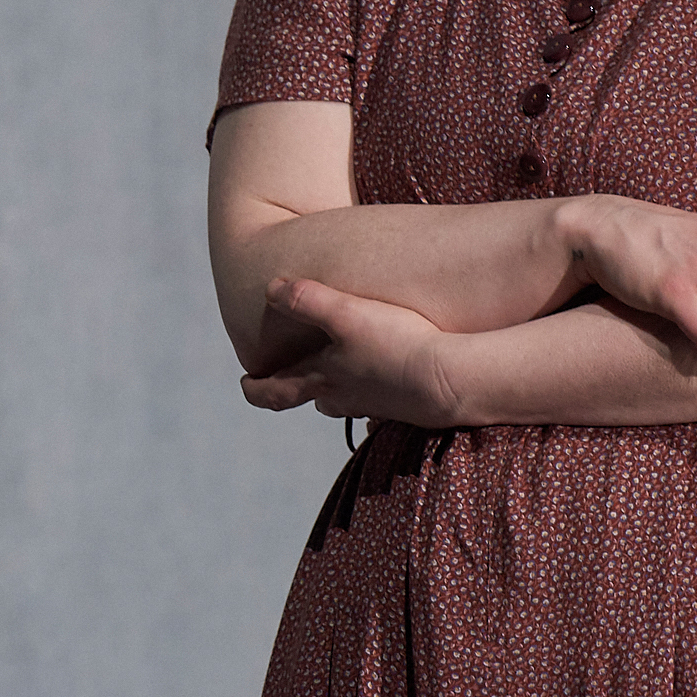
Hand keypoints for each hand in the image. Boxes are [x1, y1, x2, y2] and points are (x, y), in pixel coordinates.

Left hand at [240, 278, 464, 427]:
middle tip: (292, 380)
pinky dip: (380, 393)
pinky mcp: (409, 408)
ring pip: (350, 403)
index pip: (277, 392)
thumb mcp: (345, 314)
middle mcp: (347, 399)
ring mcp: (379, 407)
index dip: (257, 389)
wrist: (451, 381)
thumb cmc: (394, 346)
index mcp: (322, 379)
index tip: (245, 386)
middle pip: (315, 399)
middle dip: (300, 388)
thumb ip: (306, 300)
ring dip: (341, 392)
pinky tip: (392, 379)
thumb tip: (269, 287)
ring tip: (342, 376)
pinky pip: (386, 403)